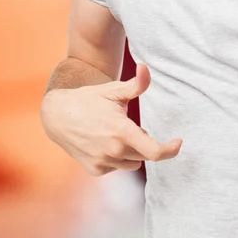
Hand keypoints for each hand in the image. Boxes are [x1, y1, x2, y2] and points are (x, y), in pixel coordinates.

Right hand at [41, 64, 181, 175]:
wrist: (58, 115)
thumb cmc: (90, 99)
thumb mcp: (114, 90)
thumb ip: (137, 83)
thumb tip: (146, 68)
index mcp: (122, 132)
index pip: (154, 152)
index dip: (170, 150)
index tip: (179, 142)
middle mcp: (113, 151)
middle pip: (144, 154)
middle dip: (144, 142)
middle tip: (129, 125)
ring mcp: (103, 163)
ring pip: (132, 163)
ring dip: (132, 151)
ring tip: (116, 133)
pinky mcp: (95, 170)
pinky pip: (117, 166)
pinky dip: (118, 157)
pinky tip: (105, 142)